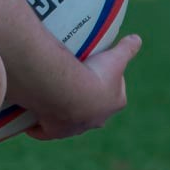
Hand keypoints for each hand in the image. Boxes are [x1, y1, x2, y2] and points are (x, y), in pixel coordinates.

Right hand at [26, 34, 142, 140]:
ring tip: (52, 99)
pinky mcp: (54, 131)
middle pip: (93, 111)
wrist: (70, 93)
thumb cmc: (94, 75)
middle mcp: (96, 120)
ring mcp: (75, 127)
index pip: (115, 93)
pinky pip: (44, 131)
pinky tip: (33, 123)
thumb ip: (127, 49)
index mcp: (114, 103)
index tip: (96, 71)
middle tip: (73, 85)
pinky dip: (39, 128)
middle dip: (86, 103)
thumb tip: (137, 38)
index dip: (107, 82)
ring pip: (70, 122)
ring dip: (63, 114)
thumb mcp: (115, 58)